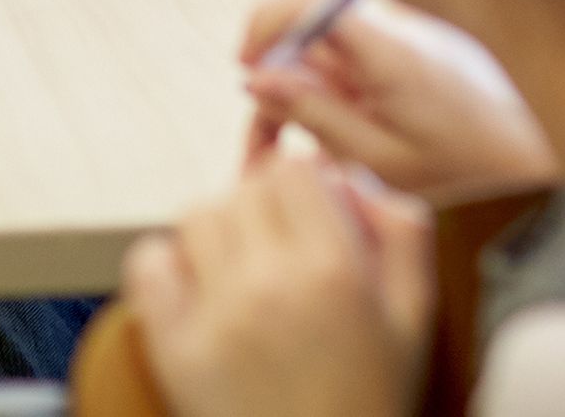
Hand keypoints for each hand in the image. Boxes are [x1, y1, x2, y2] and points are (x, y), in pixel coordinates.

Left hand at [124, 149, 430, 416]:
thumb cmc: (371, 399)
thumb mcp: (414, 320)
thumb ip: (401, 236)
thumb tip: (353, 177)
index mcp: (336, 273)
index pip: (293, 170)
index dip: (302, 183)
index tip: (310, 211)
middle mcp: (271, 286)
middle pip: (243, 190)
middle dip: (263, 206)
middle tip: (280, 245)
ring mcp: (217, 316)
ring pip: (196, 216)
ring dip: (218, 231)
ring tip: (243, 268)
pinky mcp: (175, 347)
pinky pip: (150, 263)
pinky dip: (168, 264)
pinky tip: (199, 289)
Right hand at [240, 0, 556, 198]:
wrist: (545, 163)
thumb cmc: (470, 171)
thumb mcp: (383, 161)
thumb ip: (317, 117)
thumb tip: (255, 79)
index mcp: (390, 51)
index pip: (311, 1)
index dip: (266, 25)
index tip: (245, 68)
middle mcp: (398, 32)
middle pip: (310, 32)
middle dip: (276, 81)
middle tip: (263, 147)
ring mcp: (409, 41)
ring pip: (329, 54)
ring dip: (303, 99)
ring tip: (296, 164)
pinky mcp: (417, 57)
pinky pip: (357, 68)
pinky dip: (335, 102)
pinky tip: (337, 151)